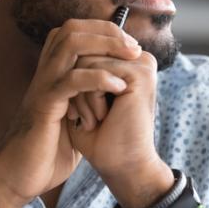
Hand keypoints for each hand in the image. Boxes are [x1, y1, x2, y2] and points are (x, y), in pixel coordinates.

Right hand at [0, 19, 141, 205]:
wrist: (17, 179)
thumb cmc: (45, 153)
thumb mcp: (72, 121)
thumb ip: (86, 102)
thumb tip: (114, 94)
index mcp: (51, 75)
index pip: (74, 32)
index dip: (103, 31)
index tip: (130, 46)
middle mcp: (44, 74)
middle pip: (72, 29)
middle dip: (107, 31)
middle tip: (134, 47)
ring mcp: (43, 86)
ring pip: (70, 44)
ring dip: (105, 45)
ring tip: (130, 57)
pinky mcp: (44, 105)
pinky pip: (71, 80)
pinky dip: (98, 78)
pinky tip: (118, 87)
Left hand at [67, 49, 160, 185]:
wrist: (119, 167)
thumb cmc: (99, 137)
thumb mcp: (84, 95)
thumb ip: (80, 67)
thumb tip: (65, 40)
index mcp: (129, 62)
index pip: (85, 50)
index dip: (74, 80)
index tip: (82, 110)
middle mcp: (138, 59)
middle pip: (84, 52)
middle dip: (77, 88)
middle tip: (88, 118)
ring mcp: (142, 64)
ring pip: (86, 61)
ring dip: (82, 97)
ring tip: (96, 120)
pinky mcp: (140, 74)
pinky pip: (96, 72)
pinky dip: (90, 99)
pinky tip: (102, 118)